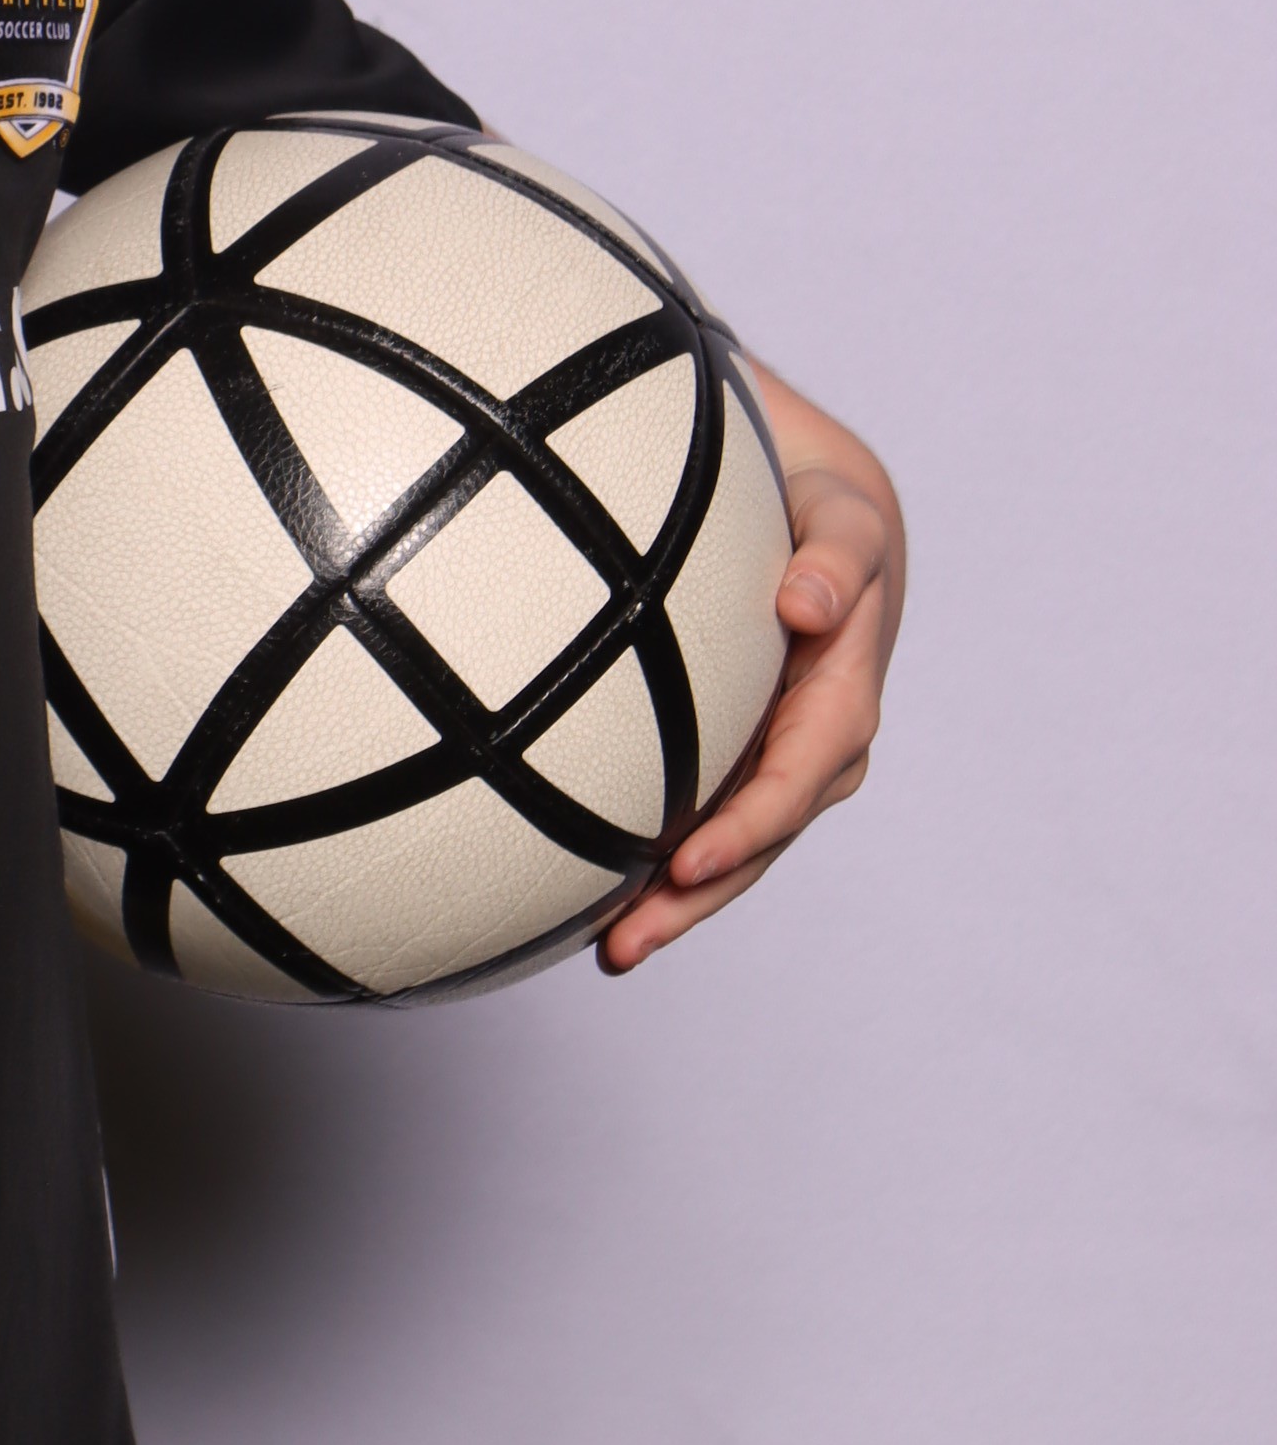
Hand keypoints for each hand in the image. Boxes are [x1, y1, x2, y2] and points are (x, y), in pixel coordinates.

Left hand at [599, 363, 903, 972]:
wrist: (811, 500)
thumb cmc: (817, 495)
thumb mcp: (842, 509)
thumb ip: (837, 552)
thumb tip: (804, 606)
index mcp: (846, 683)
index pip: (804, 770)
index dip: (749, 823)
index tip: (684, 861)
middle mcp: (821, 732)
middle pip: (765, 831)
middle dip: (702, 892)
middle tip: (630, 938)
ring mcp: (781, 748)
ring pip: (737, 841)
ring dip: (681, 902)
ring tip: (614, 949)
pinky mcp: (742, 752)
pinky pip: (706, 814)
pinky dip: (662, 863)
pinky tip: (597, 902)